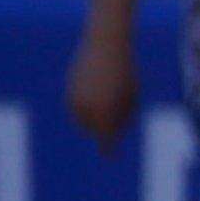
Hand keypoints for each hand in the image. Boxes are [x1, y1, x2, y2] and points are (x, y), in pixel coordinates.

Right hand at [66, 30, 137, 146]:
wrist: (105, 45)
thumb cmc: (126, 71)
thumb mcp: (132, 95)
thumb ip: (123, 117)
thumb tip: (112, 135)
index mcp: (105, 111)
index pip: (105, 138)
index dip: (108, 148)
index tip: (109, 155)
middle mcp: (86, 108)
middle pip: (94, 130)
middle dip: (104, 128)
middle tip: (119, 112)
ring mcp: (74, 100)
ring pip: (82, 121)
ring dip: (93, 118)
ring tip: (110, 98)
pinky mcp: (68, 92)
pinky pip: (76, 109)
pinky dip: (85, 108)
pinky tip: (98, 93)